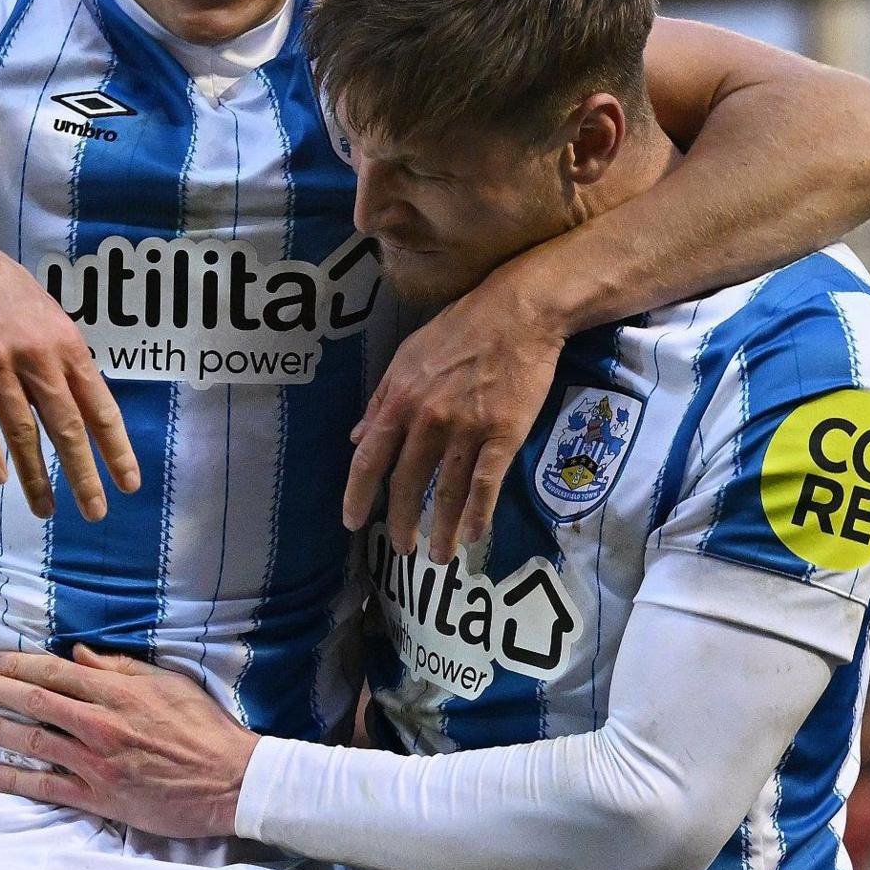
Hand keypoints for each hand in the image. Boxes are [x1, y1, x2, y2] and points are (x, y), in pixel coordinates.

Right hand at [0, 227, 139, 520]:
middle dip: (83, 475)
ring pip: (22, 430)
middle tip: (95, 512)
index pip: (99, 406)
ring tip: (44, 509)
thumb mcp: (45, 313)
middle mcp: (36, 355)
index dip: (116, 448)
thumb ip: (64, 355)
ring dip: (35, 476)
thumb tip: (83, 397)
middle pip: (66, 426)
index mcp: (65, 343)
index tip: (129, 484)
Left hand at [0, 647, 255, 840]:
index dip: (15, 664)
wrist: (231, 781)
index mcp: (114, 692)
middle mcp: (98, 724)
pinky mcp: (100, 797)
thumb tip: (78, 655)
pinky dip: (13, 781)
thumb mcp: (166, 682)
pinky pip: (46, 787)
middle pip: (32, 702)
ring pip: (32, 742)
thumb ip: (118, 668)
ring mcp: (96, 763)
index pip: (52, 672)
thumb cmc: (203, 727)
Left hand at [342, 271, 564, 561]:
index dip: (358, 495)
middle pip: (405, 482)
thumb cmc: (459, 330)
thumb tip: (357, 438)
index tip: (352, 523)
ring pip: (446, 491)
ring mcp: (466, 428)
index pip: (368, 459)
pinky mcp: (503, 434)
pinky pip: (486, 483)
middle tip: (400, 548)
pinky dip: (477, 514)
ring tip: (438, 556)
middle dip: (399, 521)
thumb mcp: (406, 358)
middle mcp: (427, 419)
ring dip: (441, 528)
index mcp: (398, 401)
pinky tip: (473, 536)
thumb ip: (380, 401)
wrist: (517, 313)